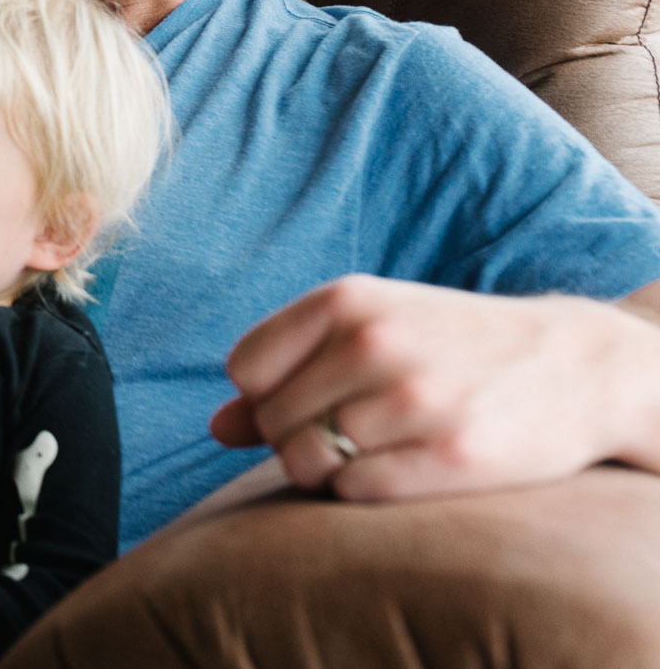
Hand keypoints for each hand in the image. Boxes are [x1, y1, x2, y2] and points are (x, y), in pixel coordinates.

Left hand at [210, 274, 659, 499]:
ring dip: (329, 470)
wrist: (580, 365)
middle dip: (298, 436)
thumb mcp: (369, 331)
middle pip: (271, 422)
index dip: (267, 395)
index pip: (245, 369)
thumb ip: (286, 371)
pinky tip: (406, 468)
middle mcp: (375, 343)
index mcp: (347, 300)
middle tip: (356, 428)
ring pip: (305, 464)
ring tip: (378, 448)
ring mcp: (414, 400)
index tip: (312, 396)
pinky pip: (354, 494)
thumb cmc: (451, 347)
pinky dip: (366, 492)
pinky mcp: (452, 457)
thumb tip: (215, 429)